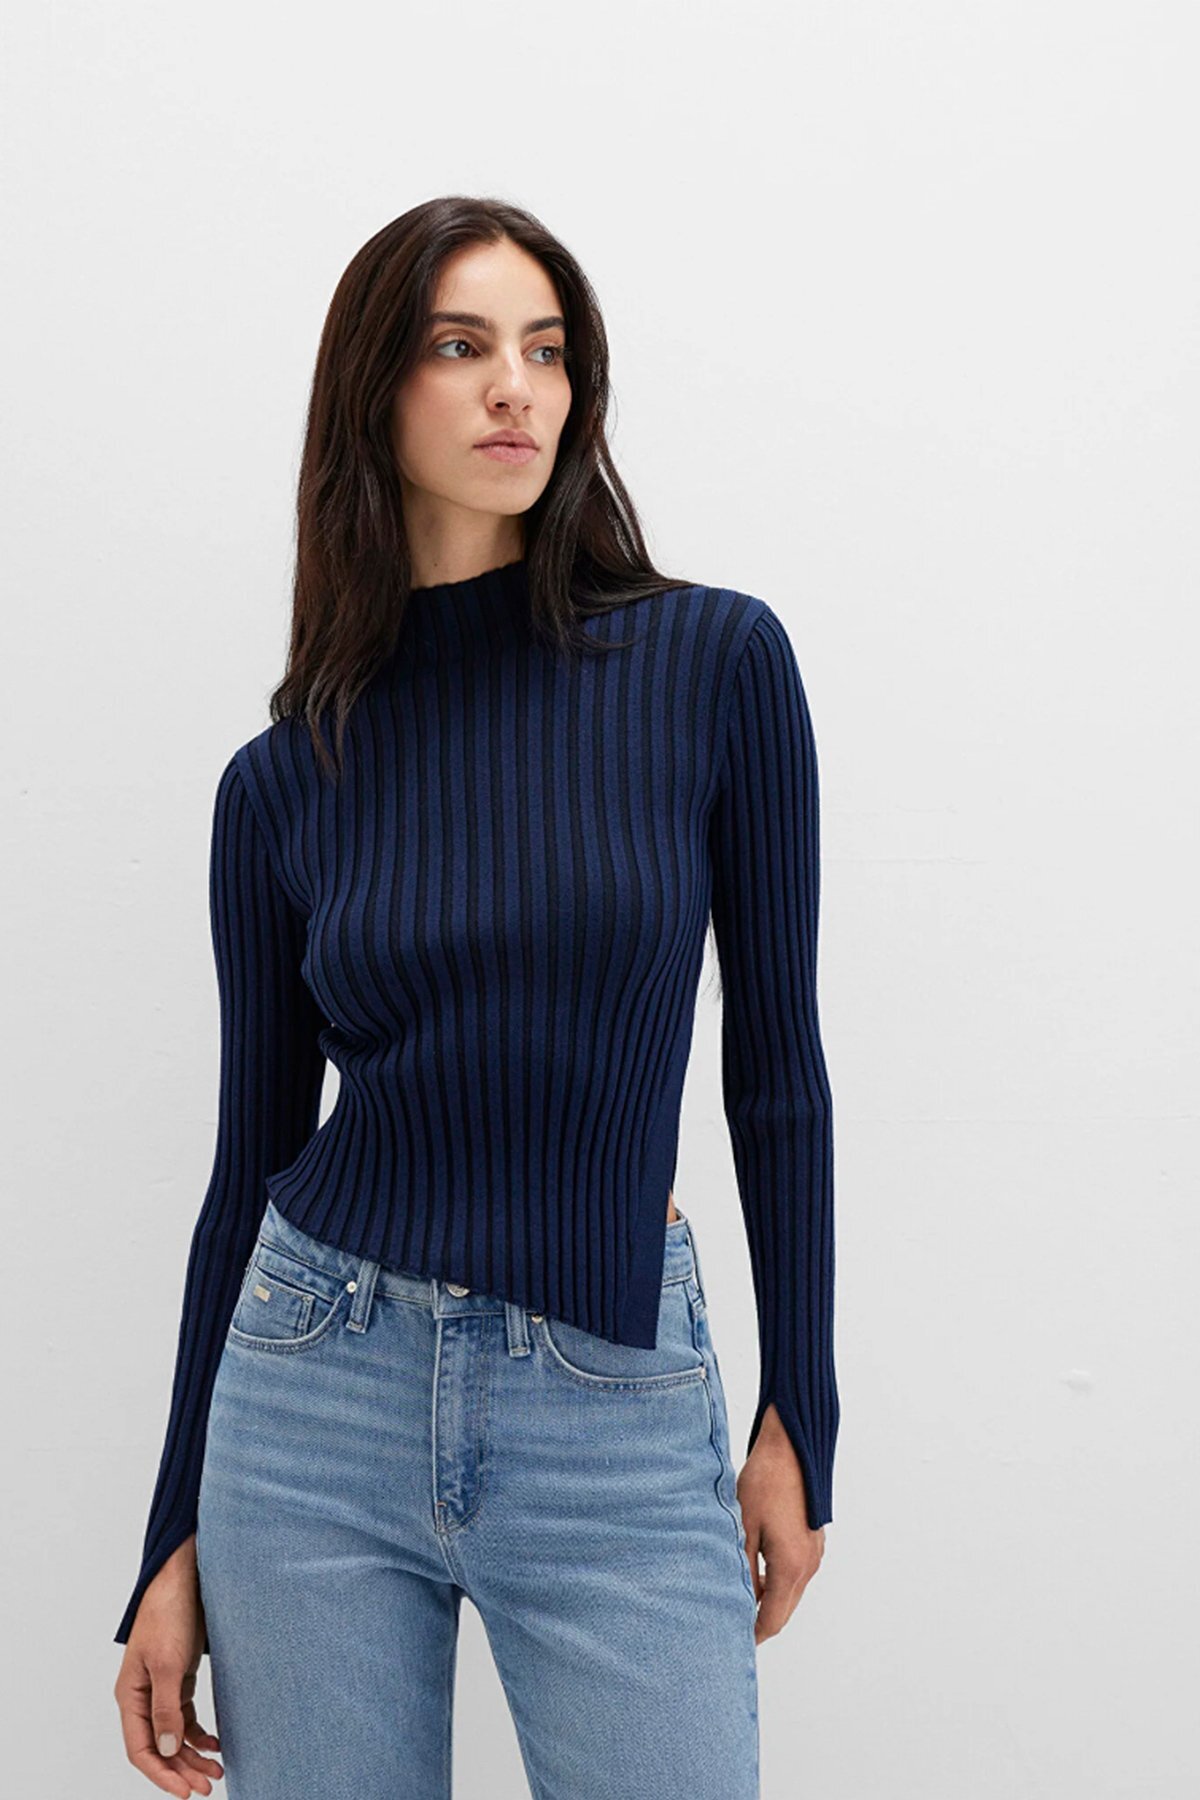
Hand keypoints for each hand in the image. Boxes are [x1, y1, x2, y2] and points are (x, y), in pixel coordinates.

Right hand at [113, 1535, 223, 1794]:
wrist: (186, 1577)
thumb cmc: (169, 1614)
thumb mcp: (168, 1664)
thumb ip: (166, 1709)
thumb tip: (165, 1750)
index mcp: (131, 1696)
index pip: (140, 1750)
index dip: (161, 1775)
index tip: (185, 1792)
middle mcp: (143, 1696)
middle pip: (159, 1747)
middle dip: (181, 1769)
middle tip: (207, 1786)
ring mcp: (161, 1687)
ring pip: (174, 1734)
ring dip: (192, 1754)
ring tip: (216, 1770)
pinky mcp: (179, 1677)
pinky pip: (186, 1716)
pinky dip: (200, 1733)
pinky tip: (216, 1743)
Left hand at [736, 1404, 825, 1643]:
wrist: (792, 1449)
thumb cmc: (765, 1484)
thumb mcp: (744, 1528)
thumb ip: (742, 1570)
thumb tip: (738, 1601)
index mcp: (791, 1567)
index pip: (773, 1619)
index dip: (753, 1635)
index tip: (734, 1643)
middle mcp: (808, 1565)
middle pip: (784, 1610)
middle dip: (761, 1621)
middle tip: (732, 1624)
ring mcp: (814, 1553)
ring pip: (791, 1592)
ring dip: (769, 1599)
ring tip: (739, 1596)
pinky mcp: (814, 1541)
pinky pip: (796, 1573)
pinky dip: (778, 1582)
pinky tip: (756, 1569)